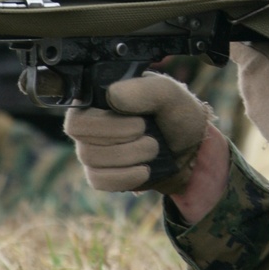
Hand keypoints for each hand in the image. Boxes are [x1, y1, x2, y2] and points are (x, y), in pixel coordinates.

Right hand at [63, 72, 210, 195]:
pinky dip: (124, 177)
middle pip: (82, 138)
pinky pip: (98, 180)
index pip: (78, 115)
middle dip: (121, 139)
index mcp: (99, 96)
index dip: (105, 124)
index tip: (140, 123)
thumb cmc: (176, 114)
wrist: (190, 150)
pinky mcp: (101, 172)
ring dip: (128, 157)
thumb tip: (112, 95)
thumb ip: (143, 89)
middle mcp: (89, 121)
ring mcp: (92, 148)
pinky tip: (144, 170)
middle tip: (148, 134)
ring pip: (90, 159)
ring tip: (153, 148)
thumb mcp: (168, 93)